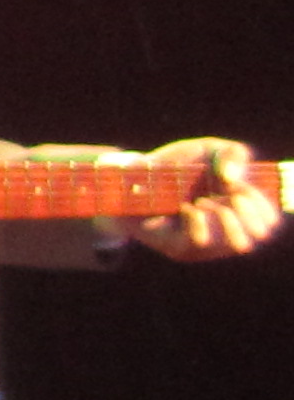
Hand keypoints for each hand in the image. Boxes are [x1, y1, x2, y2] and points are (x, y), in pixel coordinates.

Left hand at [127, 140, 281, 260]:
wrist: (131, 179)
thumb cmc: (176, 167)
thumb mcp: (207, 150)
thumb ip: (231, 153)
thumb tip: (233, 178)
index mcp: (239, 210)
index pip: (269, 219)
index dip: (262, 203)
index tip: (241, 185)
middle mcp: (226, 231)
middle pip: (260, 232)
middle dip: (249, 209)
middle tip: (229, 193)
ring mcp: (206, 244)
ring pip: (238, 243)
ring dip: (227, 217)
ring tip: (204, 200)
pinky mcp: (180, 249)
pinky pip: (202, 241)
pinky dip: (200, 220)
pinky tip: (187, 207)